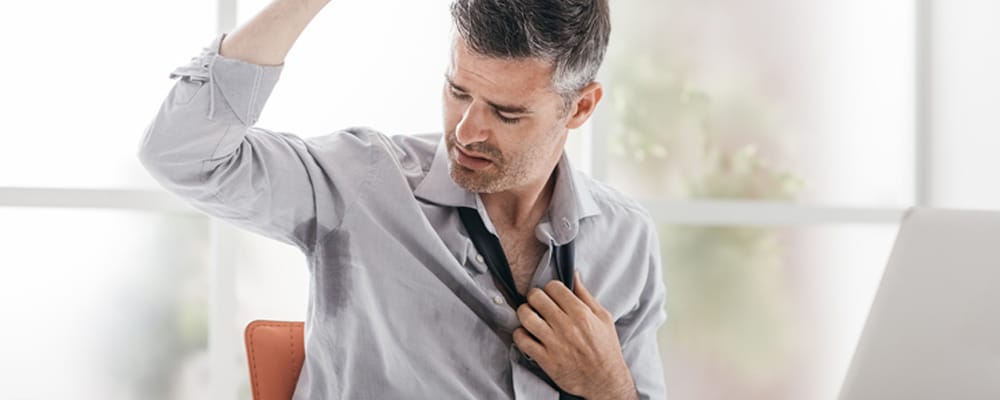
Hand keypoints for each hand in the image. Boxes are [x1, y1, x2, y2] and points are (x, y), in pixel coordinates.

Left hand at [513, 273, 637, 399]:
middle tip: (537, 302)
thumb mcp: (603, 318)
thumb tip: (574, 275)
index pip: (554, 287)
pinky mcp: (546, 360)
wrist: (605, 381)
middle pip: (536, 298)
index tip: (551, 294)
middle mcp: (566, 326)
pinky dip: (519, 334)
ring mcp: (555, 344)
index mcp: (581, 314)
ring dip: (524, 312)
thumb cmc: (606, 349)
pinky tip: (526, 334)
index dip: (550, 288)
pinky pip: (522, 341)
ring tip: (529, 315)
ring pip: (526, 317)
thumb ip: (586, 296)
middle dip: (534, 297)